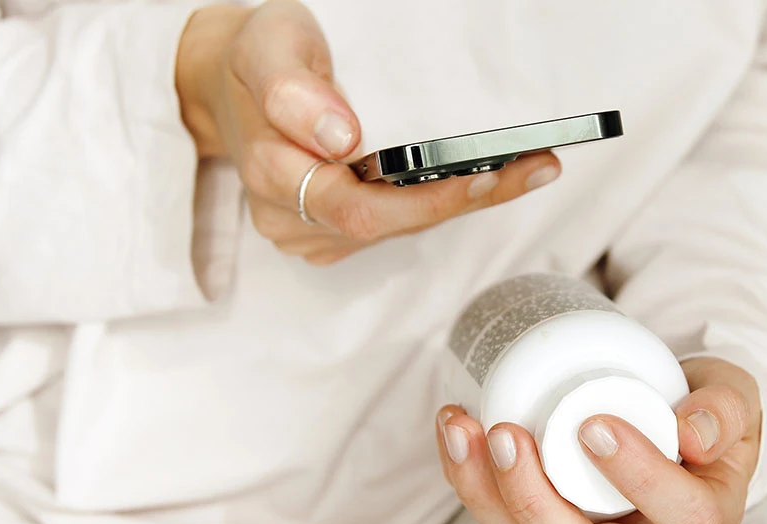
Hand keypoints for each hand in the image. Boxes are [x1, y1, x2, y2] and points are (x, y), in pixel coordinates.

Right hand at [175, 1, 559, 264]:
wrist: (232, 82)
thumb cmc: (257, 59)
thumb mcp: (268, 46)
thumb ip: (293, 90)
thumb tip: (341, 137)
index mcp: (273, 172)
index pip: (359, 207)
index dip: (427, 200)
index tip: (484, 174)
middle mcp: (292, 217)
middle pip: (391, 224)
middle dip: (466, 198)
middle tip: (534, 167)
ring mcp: (311, 232)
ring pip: (399, 227)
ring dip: (464, 200)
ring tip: (529, 166)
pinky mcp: (331, 233)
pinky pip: (396, 224)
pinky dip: (442, 199)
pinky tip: (488, 176)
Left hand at [435, 357, 760, 523]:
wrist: (667, 409)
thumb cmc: (702, 407)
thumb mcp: (734, 394)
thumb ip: (727, 406)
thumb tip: (693, 433)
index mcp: (703, 513)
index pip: (683, 516)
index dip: (639, 477)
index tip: (595, 424)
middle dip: (535, 504)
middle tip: (509, 434)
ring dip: (484, 492)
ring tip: (463, 426)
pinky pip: (502, 522)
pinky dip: (468, 477)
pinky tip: (455, 427)